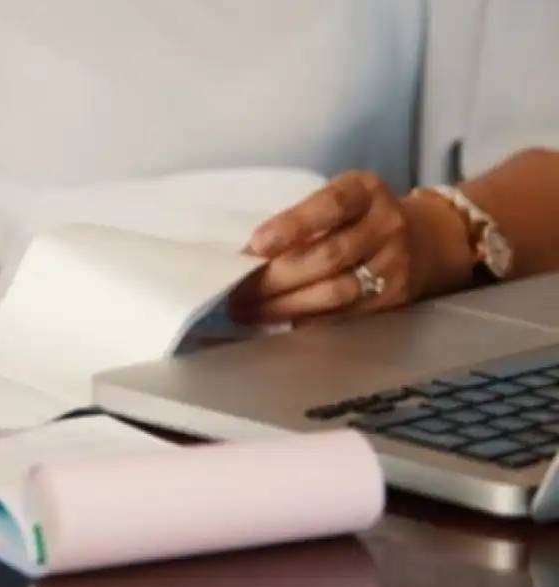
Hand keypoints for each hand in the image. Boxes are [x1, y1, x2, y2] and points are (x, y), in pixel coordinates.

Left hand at [230, 171, 472, 324]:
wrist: (425, 239)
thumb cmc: (358, 217)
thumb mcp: (337, 200)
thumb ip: (301, 219)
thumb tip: (246, 256)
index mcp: (365, 190)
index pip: (330, 205)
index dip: (292, 225)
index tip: (256, 245)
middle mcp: (386, 224)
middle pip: (328, 256)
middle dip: (275, 278)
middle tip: (236, 292)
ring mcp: (394, 263)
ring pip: (336, 292)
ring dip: (285, 306)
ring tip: (249, 311)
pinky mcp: (395, 298)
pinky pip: (345, 315)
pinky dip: (307, 320)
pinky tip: (279, 321)